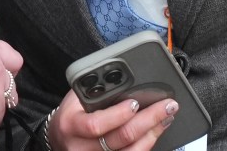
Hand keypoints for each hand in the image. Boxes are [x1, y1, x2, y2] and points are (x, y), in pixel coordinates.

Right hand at [46, 88, 179, 150]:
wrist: (60, 137)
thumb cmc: (72, 113)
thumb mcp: (75, 98)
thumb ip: (95, 92)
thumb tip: (126, 82)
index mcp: (71, 125)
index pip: (96, 124)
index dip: (118, 115)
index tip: (135, 103)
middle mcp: (81, 148)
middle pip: (119, 139)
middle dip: (148, 121)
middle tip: (166, 106)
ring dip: (153, 134)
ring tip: (166, 118)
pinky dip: (147, 145)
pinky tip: (155, 133)